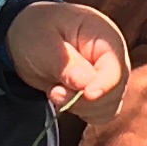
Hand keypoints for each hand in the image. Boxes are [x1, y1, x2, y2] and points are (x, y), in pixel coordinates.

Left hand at [9, 0, 129, 125]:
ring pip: (107, 108)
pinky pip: (99, 115)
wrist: (31, 37)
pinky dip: (80, 112)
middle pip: (114, 92)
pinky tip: (62, 97)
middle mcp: (114, 60)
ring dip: (78, 107)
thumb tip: (86, 83)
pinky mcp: (100, 95)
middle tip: (54, 91)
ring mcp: (109, 79)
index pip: (115, 67)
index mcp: (105, 37)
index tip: (88, 94)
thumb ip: (65, 62)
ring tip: (54, 90)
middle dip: (83, 99)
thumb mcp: (43, 41)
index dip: (104, 84)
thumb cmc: (37, 30)